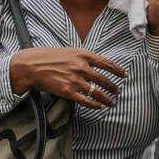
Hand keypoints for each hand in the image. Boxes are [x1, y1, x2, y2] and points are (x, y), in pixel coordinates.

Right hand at [9, 47, 126, 107]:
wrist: (33, 65)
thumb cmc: (50, 57)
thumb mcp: (70, 51)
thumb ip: (84, 57)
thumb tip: (98, 64)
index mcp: (83, 55)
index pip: (107, 63)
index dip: (118, 70)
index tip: (125, 75)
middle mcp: (82, 67)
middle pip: (104, 79)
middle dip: (113, 87)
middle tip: (118, 91)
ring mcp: (75, 80)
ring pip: (97, 92)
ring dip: (107, 98)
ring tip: (112, 101)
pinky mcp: (68, 92)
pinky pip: (86, 100)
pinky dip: (95, 105)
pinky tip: (100, 106)